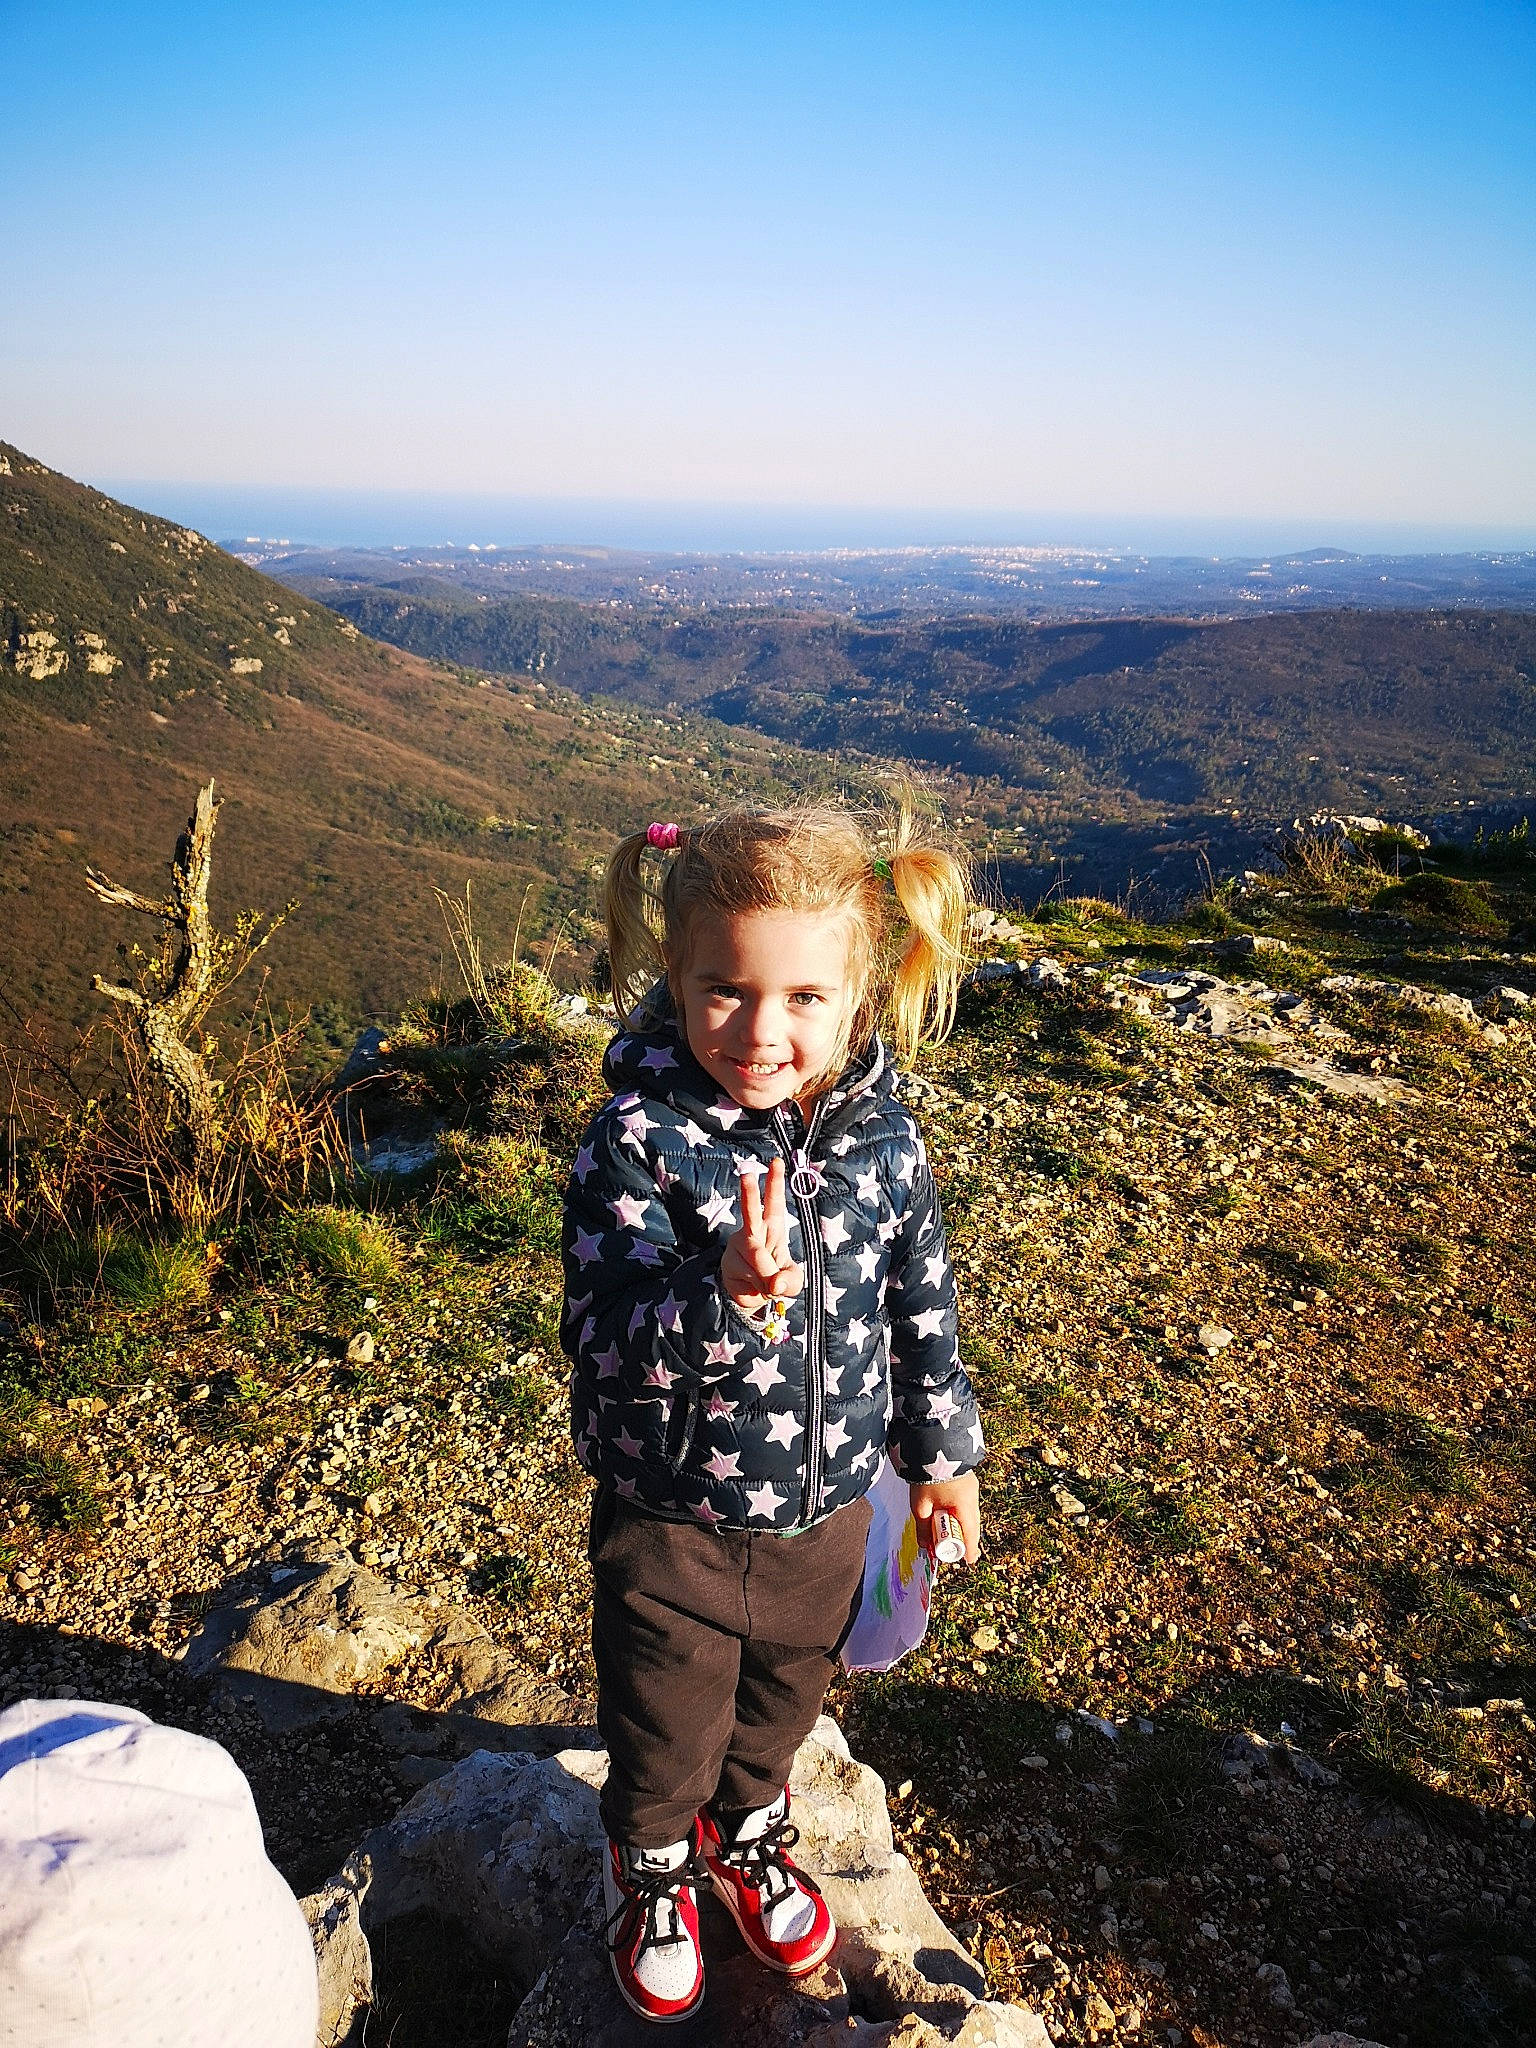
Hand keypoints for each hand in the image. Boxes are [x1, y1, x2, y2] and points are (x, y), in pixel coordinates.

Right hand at [721, 1157, 803, 1312]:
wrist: (752, 1300)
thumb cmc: (776, 1280)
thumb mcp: (792, 1282)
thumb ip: (789, 1281)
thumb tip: (774, 1283)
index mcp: (773, 1228)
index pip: (774, 1203)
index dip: (775, 1183)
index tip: (776, 1162)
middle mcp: (753, 1232)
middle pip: (751, 1211)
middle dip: (750, 1193)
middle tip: (747, 1174)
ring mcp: (738, 1247)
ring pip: (755, 1255)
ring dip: (767, 1274)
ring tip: (769, 1285)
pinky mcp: (728, 1263)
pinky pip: (746, 1274)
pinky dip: (756, 1287)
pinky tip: (754, 1287)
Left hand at [910, 1470, 981, 1565]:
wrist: (932, 1444)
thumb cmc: (926, 1477)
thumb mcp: (921, 1505)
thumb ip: (923, 1528)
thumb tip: (924, 1546)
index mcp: (965, 1506)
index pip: (970, 1534)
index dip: (969, 1549)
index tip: (968, 1561)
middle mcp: (973, 1498)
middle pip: (971, 1526)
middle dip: (963, 1538)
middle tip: (954, 1549)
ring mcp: (972, 1488)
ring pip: (970, 1514)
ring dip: (960, 1525)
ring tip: (947, 1532)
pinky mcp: (968, 1481)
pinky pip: (967, 1504)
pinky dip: (960, 1513)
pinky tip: (949, 1514)